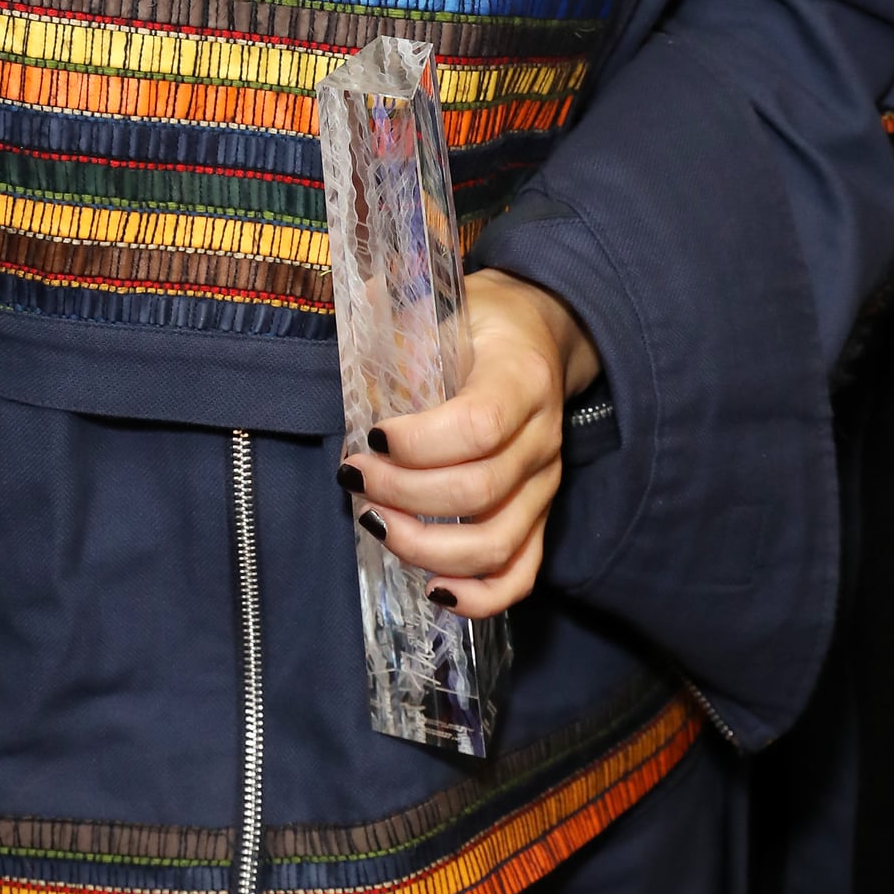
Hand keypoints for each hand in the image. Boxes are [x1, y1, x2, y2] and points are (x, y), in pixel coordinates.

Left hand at [339, 269, 599, 619]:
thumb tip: (348, 305)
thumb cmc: (480, 321)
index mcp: (520, 378)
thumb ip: (396, 304)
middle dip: (401, 494)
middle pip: (478, 491)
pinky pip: (522, 574)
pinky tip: (432, 589)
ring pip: (496, 543)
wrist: (541, 334)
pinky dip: (478, 595)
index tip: (368, 435)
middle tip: (352, 477)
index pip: (477, 426)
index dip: (418, 444)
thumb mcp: (444, 298)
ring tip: (373, 523)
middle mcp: (542, 438)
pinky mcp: (540, 516)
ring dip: (425, 547)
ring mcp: (545, 484)